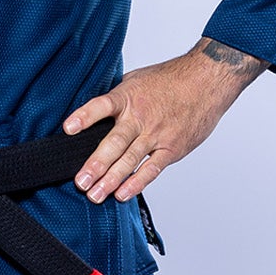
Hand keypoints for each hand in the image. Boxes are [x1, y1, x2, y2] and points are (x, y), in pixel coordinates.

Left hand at [62, 38, 265, 203]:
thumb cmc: (170, 79)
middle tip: (81, 182)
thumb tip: (94, 113)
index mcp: (128, 97)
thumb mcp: (137, 79)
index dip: (85, 116)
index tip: (68, 129)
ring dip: (111, 179)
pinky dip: (136, 182)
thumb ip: (117, 98)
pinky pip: (151, 169)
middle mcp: (140, 117)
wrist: (207, 80)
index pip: (102, 106)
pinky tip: (122, 194)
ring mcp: (156, 134)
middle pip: (114, 143)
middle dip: (95, 164)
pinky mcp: (172, 148)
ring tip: (95, 195)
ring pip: (130, 160)